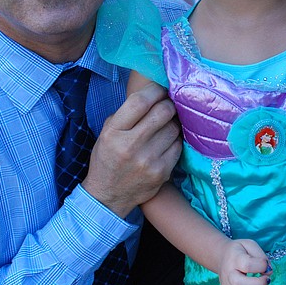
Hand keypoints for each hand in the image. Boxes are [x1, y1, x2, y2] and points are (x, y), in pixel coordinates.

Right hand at [82, 82, 181, 217]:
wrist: (108, 196)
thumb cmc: (108, 159)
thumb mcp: (107, 133)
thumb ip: (126, 114)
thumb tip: (152, 93)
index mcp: (113, 132)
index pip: (140, 102)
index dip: (155, 90)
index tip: (161, 88)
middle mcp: (130, 145)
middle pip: (162, 112)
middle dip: (169, 103)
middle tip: (169, 103)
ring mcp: (148, 160)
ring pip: (173, 128)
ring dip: (173, 122)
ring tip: (168, 123)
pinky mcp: (162, 172)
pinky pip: (178, 145)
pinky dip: (175, 139)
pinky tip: (168, 140)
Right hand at [217, 238, 269, 284]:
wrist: (222, 257)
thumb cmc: (239, 251)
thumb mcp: (250, 245)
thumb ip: (261, 256)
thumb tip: (268, 271)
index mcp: (234, 258)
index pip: (247, 264)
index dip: (261, 266)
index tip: (265, 265)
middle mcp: (229, 274)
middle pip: (239, 284)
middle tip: (266, 280)